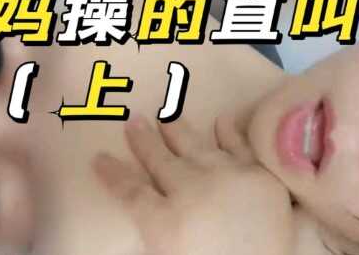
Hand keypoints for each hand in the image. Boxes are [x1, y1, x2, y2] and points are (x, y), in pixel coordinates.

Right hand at [94, 117, 293, 254]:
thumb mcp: (169, 252)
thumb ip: (156, 231)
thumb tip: (149, 215)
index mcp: (164, 222)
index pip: (129, 192)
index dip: (111, 174)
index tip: (98, 158)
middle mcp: (191, 190)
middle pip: (160, 160)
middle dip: (143, 140)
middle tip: (134, 121)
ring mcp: (228, 179)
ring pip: (196, 146)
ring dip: (178, 131)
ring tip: (166, 117)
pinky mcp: (260, 178)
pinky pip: (240, 148)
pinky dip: (229, 134)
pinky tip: (221, 121)